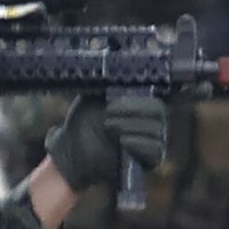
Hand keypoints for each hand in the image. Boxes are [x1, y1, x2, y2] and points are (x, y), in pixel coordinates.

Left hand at [44, 92, 166, 192]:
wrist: (69, 154)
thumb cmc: (80, 125)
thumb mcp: (92, 98)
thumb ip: (107, 83)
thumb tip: (119, 65)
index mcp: (141, 106)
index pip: (154, 98)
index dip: (135, 100)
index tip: (110, 103)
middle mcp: (150, 123)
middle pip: (158, 112)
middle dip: (132, 111)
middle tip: (108, 116)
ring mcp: (150, 143)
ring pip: (157, 131)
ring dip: (130, 127)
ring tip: (108, 128)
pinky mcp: (146, 163)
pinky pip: (155, 152)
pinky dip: (139, 144)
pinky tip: (123, 141)